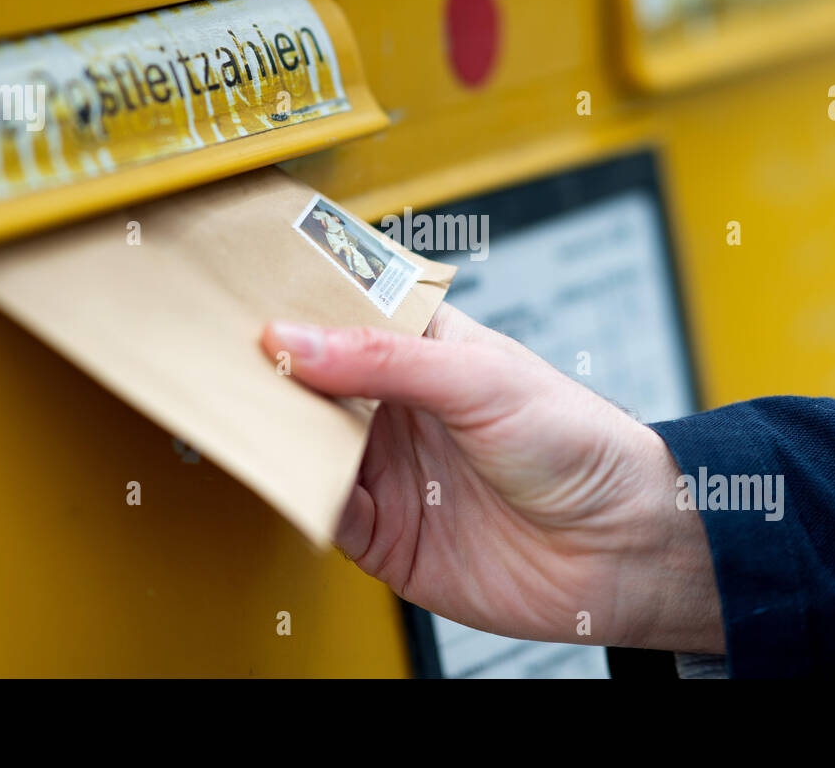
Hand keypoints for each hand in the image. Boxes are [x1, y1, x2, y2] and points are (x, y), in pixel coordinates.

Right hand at [261, 304, 723, 651]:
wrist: (625, 549)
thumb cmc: (582, 444)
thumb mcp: (483, 379)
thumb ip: (386, 361)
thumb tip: (295, 337)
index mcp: (425, 350)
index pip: (343, 314)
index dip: (294, 301)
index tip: (237, 286)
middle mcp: (399, 407)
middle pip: (311, 381)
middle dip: (266, 368)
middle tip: (209, 350)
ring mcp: (389, 470)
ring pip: (305, 444)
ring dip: (272, 431)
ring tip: (227, 407)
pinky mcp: (384, 535)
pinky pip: (321, 511)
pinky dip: (295, 496)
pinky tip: (280, 474)